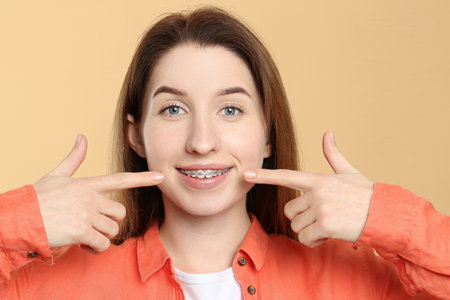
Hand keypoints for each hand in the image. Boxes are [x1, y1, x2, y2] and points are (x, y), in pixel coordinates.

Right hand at [33, 134, 163, 253]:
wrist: (18, 218)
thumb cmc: (36, 199)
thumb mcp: (56, 175)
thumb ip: (74, 158)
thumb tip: (82, 136)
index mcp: (88, 184)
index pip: (120, 180)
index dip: (142, 178)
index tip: (160, 176)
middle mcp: (91, 197)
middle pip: (119, 212)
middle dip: (110, 222)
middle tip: (94, 226)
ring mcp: (87, 214)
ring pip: (112, 229)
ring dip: (102, 237)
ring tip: (85, 236)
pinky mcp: (82, 230)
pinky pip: (102, 243)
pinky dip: (96, 249)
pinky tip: (84, 245)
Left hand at [244, 131, 373, 246]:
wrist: (384, 214)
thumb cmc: (366, 194)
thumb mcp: (349, 172)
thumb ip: (333, 155)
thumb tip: (328, 132)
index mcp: (318, 179)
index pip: (286, 176)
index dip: (265, 175)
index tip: (246, 174)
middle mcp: (316, 193)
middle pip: (289, 210)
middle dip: (301, 217)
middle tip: (321, 216)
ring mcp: (320, 209)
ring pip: (296, 226)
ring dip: (309, 230)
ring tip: (328, 224)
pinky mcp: (325, 225)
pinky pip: (305, 238)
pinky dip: (314, 241)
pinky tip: (329, 234)